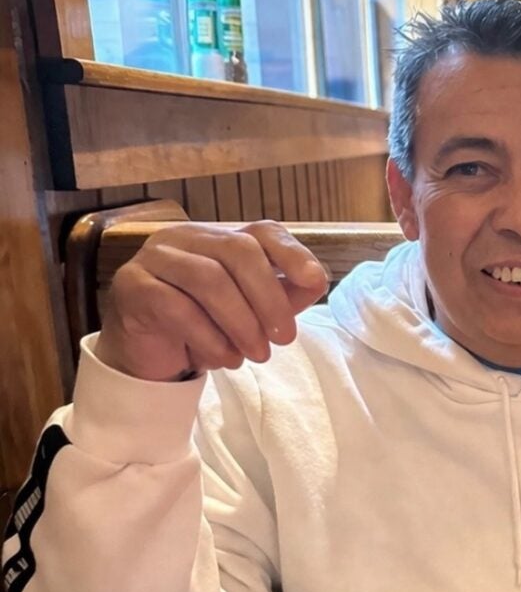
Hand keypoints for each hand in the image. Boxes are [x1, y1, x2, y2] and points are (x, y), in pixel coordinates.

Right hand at [96, 220, 329, 381]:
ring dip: (241, 323)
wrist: (150, 354)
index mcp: (220, 236)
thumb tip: (317, 281)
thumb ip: (285, 294)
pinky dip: (209, 338)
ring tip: (256, 355)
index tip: (315, 282)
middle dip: (269, 298)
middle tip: (285, 339)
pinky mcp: (132, 287)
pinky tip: (225, 360)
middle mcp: (186, 237)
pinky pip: (176, 308)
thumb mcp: (253, 310)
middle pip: (238, 252)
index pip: (262, 231)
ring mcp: (154, 257)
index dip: (292, 253)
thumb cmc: (207, 325)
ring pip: (208, 279)